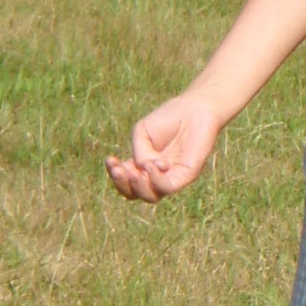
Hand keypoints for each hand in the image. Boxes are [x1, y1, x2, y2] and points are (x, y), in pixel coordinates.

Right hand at [105, 91, 220, 202]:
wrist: (194, 109)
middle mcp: (157, 175)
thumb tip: (144, 170)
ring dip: (138, 185)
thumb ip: (139, 153)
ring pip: (150, 197)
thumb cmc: (168, 118)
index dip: (115, 176)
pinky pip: (167, 187)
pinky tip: (154, 164)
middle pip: (135, 194)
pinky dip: (155, 179)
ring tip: (135, 171)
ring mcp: (171, 177)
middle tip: (119, 168)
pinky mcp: (186, 176)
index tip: (111, 159)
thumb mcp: (142, 133)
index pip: (126, 182)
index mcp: (143, 166)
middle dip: (121, 184)